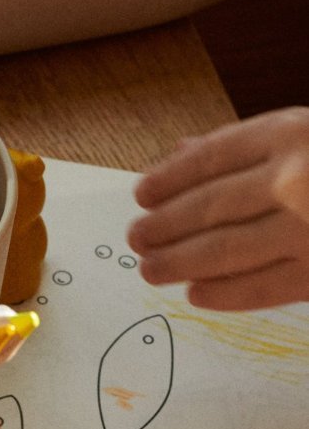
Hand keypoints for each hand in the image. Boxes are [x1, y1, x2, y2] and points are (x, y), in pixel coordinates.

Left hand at [128, 108, 308, 309]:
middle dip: (164, 225)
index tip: (142, 195)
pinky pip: (264, 288)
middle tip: (136, 238)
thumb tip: (180, 152)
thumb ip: (247, 145)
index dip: (169, 179)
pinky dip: (225, 294)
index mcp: (288, 134)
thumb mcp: (306, 135)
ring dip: (180, 262)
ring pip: (226, 249)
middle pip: (210, 205)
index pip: (211, 158)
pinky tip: (196, 294)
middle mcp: (295, 180)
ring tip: (151, 270)